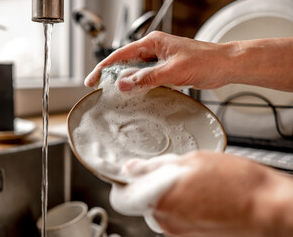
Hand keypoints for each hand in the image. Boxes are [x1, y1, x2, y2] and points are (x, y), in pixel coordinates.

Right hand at [85, 31, 231, 90]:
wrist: (225, 66)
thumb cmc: (205, 61)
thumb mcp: (173, 70)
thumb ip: (147, 78)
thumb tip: (125, 84)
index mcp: (153, 43)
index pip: (122, 55)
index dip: (105, 67)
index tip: (94, 79)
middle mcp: (155, 50)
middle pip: (127, 63)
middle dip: (113, 75)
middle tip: (100, 88)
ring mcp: (161, 60)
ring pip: (137, 71)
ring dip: (127, 82)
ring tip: (115, 93)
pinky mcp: (167, 70)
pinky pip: (148, 78)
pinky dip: (140, 85)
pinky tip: (136, 94)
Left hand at [110, 151, 292, 236]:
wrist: (268, 208)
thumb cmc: (238, 183)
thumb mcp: (193, 160)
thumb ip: (156, 165)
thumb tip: (132, 167)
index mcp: (160, 200)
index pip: (122, 197)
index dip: (124, 182)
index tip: (130, 173)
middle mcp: (165, 222)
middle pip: (141, 202)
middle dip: (151, 185)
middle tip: (172, 171)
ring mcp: (178, 232)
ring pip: (159, 209)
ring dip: (168, 194)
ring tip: (192, 182)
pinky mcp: (191, 236)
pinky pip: (175, 218)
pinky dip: (181, 205)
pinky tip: (200, 194)